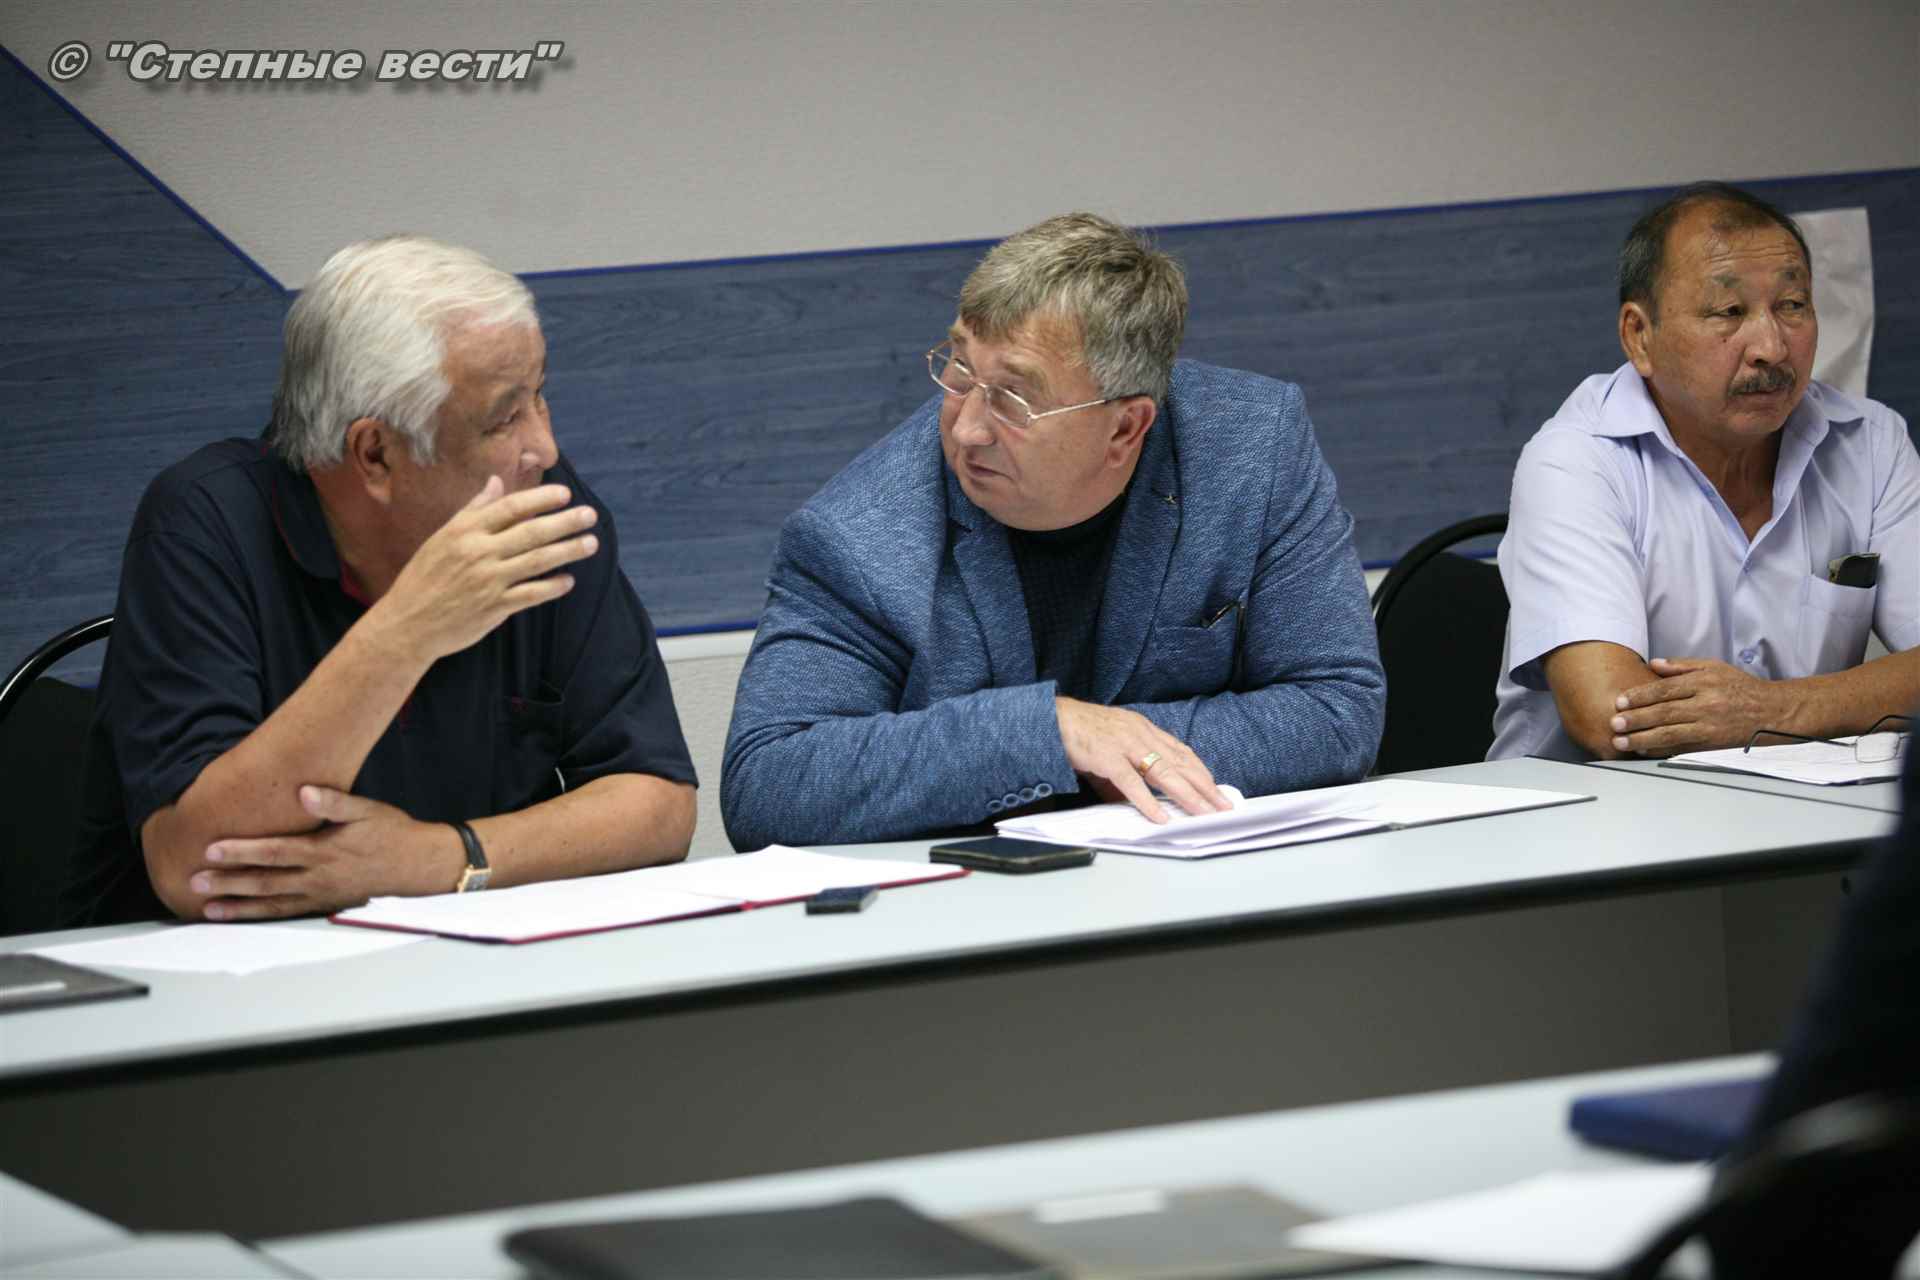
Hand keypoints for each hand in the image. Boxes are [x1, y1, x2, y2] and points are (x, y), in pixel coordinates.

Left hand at [191, 786, 461, 920]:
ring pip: (272, 903)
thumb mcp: (367, 810)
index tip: (212, 850)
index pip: (275, 852)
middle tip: (194, 882)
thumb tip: (305, 792)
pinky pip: (286, 913)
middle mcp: (317, 878)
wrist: (418, 866)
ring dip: (239, 906)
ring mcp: (320, 895)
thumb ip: (334, 802)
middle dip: (228, 882)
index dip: (242, 851)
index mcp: (324, 852)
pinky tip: (242, 916)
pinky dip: (261, 916)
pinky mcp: (324, 905)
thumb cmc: (391, 833)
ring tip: (208, 909)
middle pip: (265, 881)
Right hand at [371, 476, 600, 664]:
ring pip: (537, 561)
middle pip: (531, 532)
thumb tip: (496, 481)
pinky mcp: (494, 607)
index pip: (510, 508)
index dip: (540, 499)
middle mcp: (478, 552)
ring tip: (591, 543)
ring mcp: (488, 581)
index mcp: (465, 531)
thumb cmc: (425, 577)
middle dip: (565, 522)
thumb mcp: (443, 537)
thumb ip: (473, 510)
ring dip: (568, 551)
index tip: (565, 494)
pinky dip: (552, 587)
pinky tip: (568, 580)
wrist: (407, 622)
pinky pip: (531, 594)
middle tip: (590, 515)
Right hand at [1055, 697, 1229, 822]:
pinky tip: (1160, 816)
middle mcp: (1140, 734)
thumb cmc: (1079, 732)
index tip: (1215, 788)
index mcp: (1143, 729)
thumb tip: (1131, 803)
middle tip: (1222, 805)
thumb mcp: (1109, 751)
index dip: (1201, 771)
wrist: (1051, 718)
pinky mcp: (1107, 757)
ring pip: (1164, 772)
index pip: (1182, 752)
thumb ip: (1123, 778)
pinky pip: (1132, 783)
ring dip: (1187, 795)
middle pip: (1181, 763)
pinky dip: (1148, 801)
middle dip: (1204, 786)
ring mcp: (1125, 744)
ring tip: (1203, 812)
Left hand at [1608, 657, 1784, 756]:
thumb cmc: (1741, 687)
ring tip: (1621, 742)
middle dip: (1636, 719)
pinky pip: (1683, 748)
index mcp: (1705, 683)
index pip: (1665, 689)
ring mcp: (1710, 727)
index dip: (1640, 696)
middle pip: (1664, 713)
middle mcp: (1707, 705)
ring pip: (1671, 734)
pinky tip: (1644, 751)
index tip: (1620, 701)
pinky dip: (1661, 751)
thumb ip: (1682, 666)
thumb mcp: (1715, 667)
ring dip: (1643, 739)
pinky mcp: (1714, 744)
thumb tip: (1653, 664)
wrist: (1774, 712)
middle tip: (1614, 724)